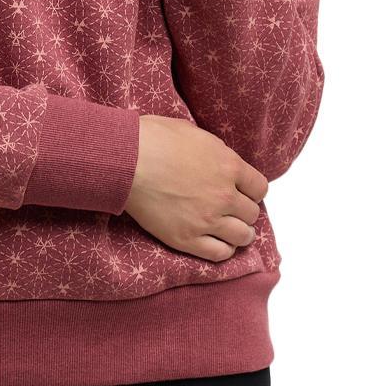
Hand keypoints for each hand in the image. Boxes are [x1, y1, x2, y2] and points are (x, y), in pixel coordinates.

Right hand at [123, 114, 268, 261]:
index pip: (259, 187)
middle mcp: (224, 195)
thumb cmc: (152, 139)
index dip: (251, 191)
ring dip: (239, 233)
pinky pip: (219, 253)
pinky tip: (216, 242)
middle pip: (252, 213)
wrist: (126, 160)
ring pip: (242, 236)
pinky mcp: (187, 238)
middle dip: (243, 211)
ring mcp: (207, 219)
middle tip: (231, 210)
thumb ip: (212, 149)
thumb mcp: (191, 131)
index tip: (242, 192)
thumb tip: (218, 157)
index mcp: (228, 165)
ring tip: (229, 230)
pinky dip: (223, 250)